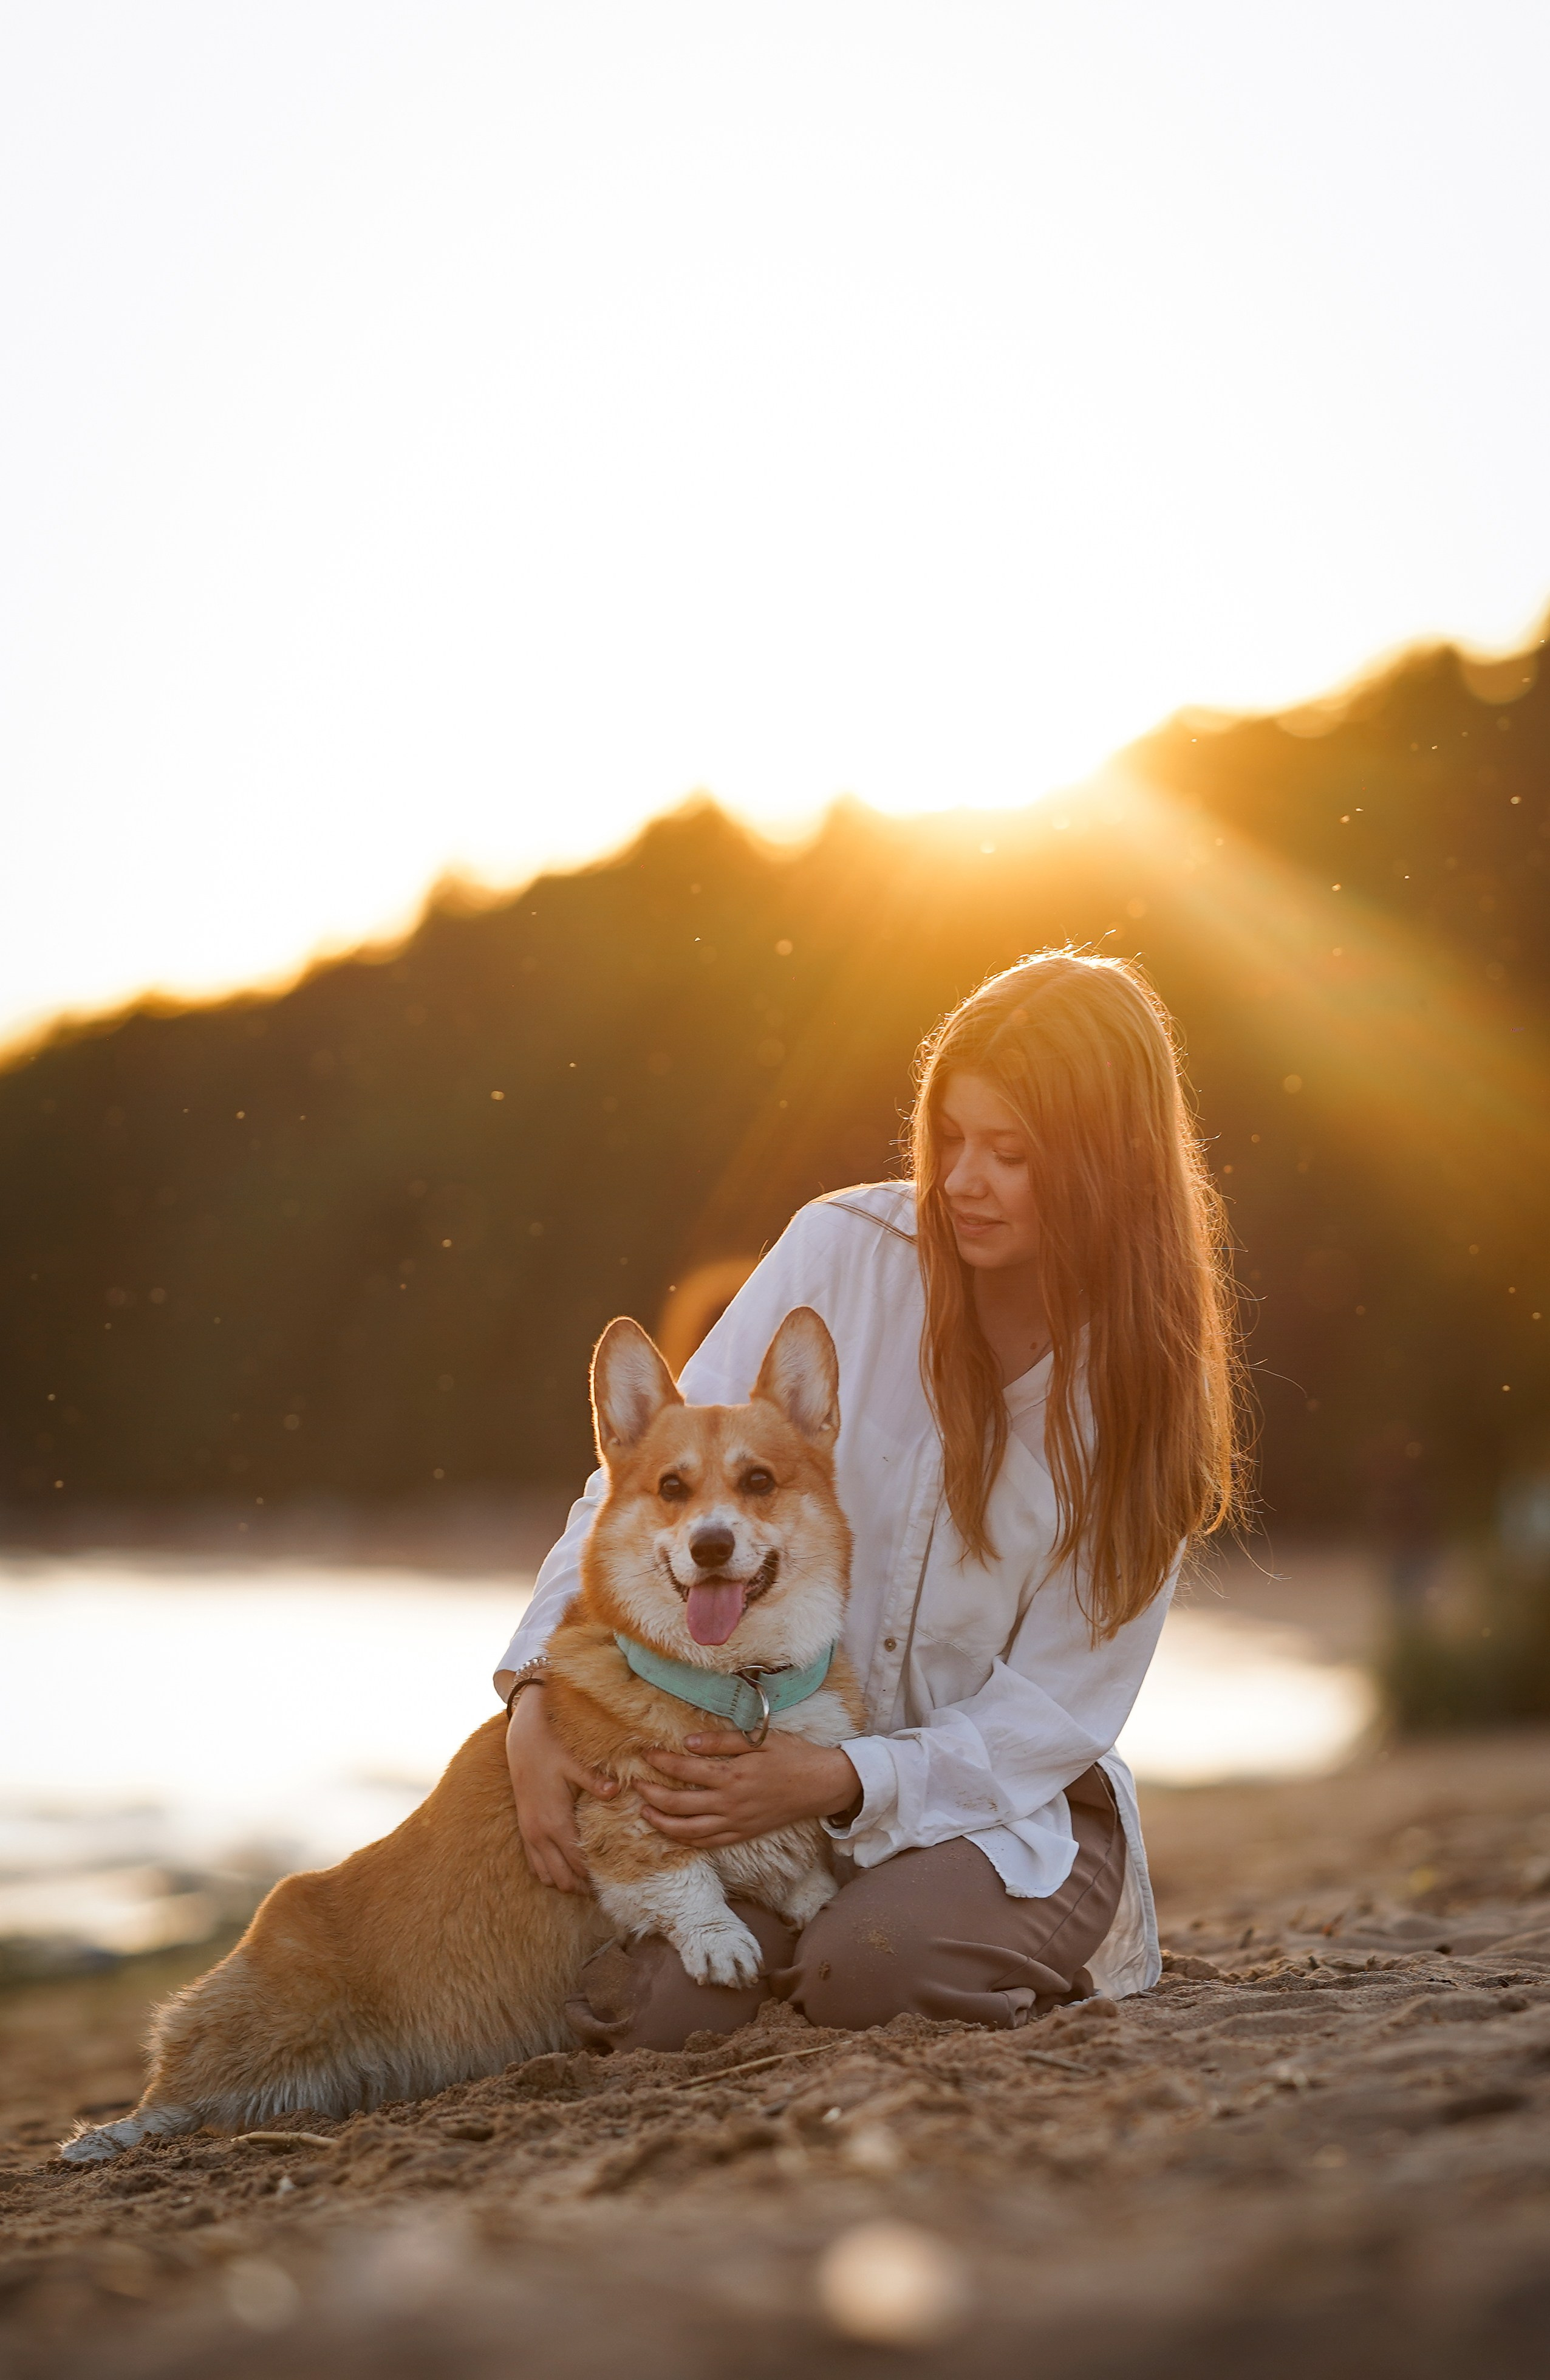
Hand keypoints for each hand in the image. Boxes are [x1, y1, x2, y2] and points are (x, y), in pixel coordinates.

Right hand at [505, 1687, 617, 1891]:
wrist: (522, 1741)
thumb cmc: (551, 1750)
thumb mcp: (573, 1764)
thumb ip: (595, 1781)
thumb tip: (617, 1790)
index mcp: (556, 1821)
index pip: (578, 1863)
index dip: (595, 1878)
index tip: (613, 1884)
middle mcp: (540, 1834)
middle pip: (563, 1878)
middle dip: (582, 1887)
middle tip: (604, 1888)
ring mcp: (529, 1834)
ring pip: (547, 1876)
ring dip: (566, 1882)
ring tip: (587, 1882)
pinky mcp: (524, 1830)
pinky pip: (534, 1865)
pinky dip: (550, 1872)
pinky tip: (565, 1867)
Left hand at [634, 1728, 861, 1849]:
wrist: (821, 1785)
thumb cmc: (792, 1756)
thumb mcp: (760, 1739)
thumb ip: (722, 1742)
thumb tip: (688, 1744)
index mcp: (733, 1775)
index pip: (685, 1769)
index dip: (661, 1762)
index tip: (645, 1755)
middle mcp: (730, 1803)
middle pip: (679, 1804)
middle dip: (653, 1796)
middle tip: (636, 1786)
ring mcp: (736, 1823)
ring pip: (689, 1831)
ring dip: (663, 1824)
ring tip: (645, 1814)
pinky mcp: (744, 1834)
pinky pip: (709, 1843)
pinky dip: (687, 1841)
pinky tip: (674, 1834)